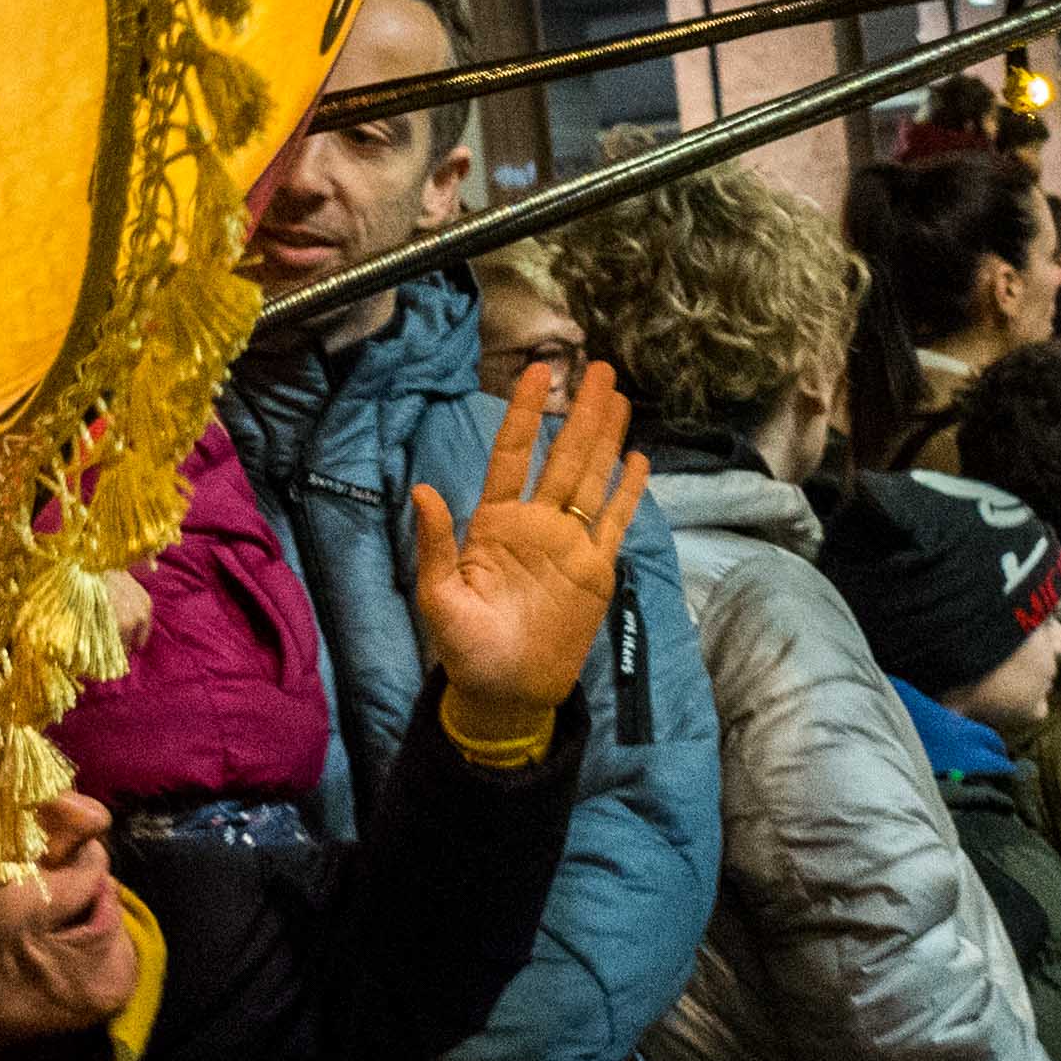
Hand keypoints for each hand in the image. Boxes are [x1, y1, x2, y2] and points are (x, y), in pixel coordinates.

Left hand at [401, 356, 646, 737]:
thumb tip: (423, 490)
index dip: (525, 413)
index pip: (514, 455)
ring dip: (606, 437)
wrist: (506, 693)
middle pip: (564, 455)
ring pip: (592, 478)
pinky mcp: (596, 570)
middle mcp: (536, 524)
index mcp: (494, 523)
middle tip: (599, 366)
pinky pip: (614, 521)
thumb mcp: (439, 598)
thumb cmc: (465, 649)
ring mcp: (569, 544)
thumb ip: (435, 544)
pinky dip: (628, 490)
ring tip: (619, 396)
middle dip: (581, 411)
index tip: (537, 372)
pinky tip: (638, 457)